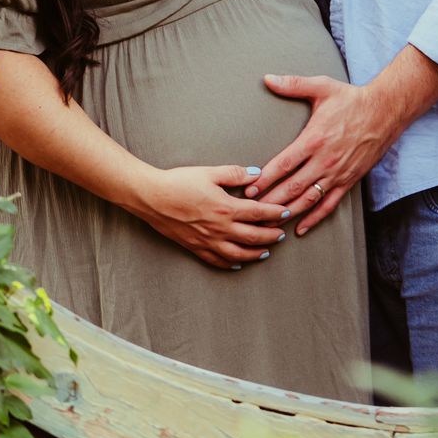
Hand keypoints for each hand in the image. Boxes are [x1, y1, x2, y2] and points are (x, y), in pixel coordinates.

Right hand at [136, 165, 290, 269]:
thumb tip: (257, 174)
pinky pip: (217, 261)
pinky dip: (230, 264)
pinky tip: (238, 263)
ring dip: (255, 254)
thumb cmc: (179, 182)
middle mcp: (220, 228)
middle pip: (253, 237)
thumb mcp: (210, 172)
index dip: (275, 214)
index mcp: (226, 208)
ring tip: (266, 252)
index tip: (286, 213)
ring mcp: (208, 240)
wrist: (151, 197)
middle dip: (271, 236)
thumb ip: (235, 173)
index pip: (259, 213)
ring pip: (238, 254)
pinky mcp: (195, 247)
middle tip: (281, 235)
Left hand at [255, 74, 390, 231]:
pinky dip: (315, 218)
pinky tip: (301, 227)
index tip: (248, 189)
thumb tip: (268, 79)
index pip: (283, 164)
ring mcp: (337, 173)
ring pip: (309, 199)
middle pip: (292, 187)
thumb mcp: (322, 87)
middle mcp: (325, 160)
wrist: (386, 111)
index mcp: (314, 139)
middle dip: (270, 200)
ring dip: (289, 212)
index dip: (264, 179)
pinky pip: (329, 204)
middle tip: (252, 211)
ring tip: (270, 222)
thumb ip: (293, 84)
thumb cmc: (351, 99)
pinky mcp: (349, 180)